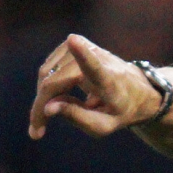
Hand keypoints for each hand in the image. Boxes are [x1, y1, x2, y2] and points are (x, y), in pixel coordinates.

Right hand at [28, 35, 161, 140]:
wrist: (135, 90)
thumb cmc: (119, 111)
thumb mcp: (103, 125)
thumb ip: (77, 117)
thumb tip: (48, 108)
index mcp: (108, 80)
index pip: (95, 65)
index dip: (83, 54)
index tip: (73, 41)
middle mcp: (97, 59)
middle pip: (54, 80)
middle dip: (40, 105)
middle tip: (38, 130)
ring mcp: (85, 47)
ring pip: (47, 73)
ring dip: (42, 97)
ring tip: (45, 119)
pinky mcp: (74, 44)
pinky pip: (48, 68)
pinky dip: (44, 86)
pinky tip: (53, 100)